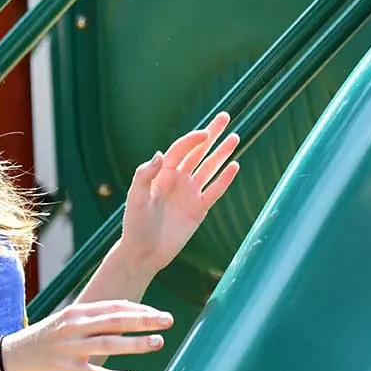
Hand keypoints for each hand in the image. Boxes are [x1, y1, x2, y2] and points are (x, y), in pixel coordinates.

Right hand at [0, 300, 174, 370]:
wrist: (5, 360)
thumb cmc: (40, 341)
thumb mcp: (64, 323)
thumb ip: (91, 319)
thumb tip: (122, 314)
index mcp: (76, 313)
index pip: (114, 306)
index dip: (139, 309)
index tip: (159, 312)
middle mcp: (74, 327)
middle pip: (116, 321)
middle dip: (145, 319)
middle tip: (169, 320)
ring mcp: (69, 349)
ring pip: (109, 345)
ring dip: (136, 344)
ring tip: (158, 343)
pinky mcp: (63, 370)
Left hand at [115, 113, 240, 273]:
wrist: (144, 253)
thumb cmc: (135, 225)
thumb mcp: (136, 199)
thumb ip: (144, 176)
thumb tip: (159, 154)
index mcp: (162, 174)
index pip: (181, 149)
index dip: (193, 139)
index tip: (206, 133)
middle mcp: (178, 179)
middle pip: (198, 152)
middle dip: (211, 134)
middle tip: (225, 117)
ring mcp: (190, 194)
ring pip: (210, 168)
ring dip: (222, 153)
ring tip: (235, 137)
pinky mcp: (199, 209)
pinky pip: (215, 190)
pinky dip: (225, 179)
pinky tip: (235, 166)